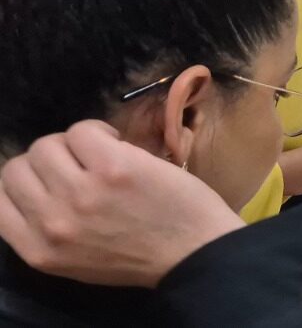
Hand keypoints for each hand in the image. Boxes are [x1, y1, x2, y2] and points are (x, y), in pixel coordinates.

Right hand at [0, 121, 243, 287]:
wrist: (195, 253)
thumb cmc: (141, 254)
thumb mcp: (76, 258)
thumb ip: (47, 228)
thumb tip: (33, 185)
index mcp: (39, 250)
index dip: (23, 181)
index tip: (48, 178)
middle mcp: (52, 222)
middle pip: (19, 166)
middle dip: (48, 160)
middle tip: (80, 164)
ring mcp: (81, 193)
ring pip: (47, 144)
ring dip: (74, 143)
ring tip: (103, 155)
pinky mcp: (114, 167)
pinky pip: (83, 129)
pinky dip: (98, 130)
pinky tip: (119, 146)